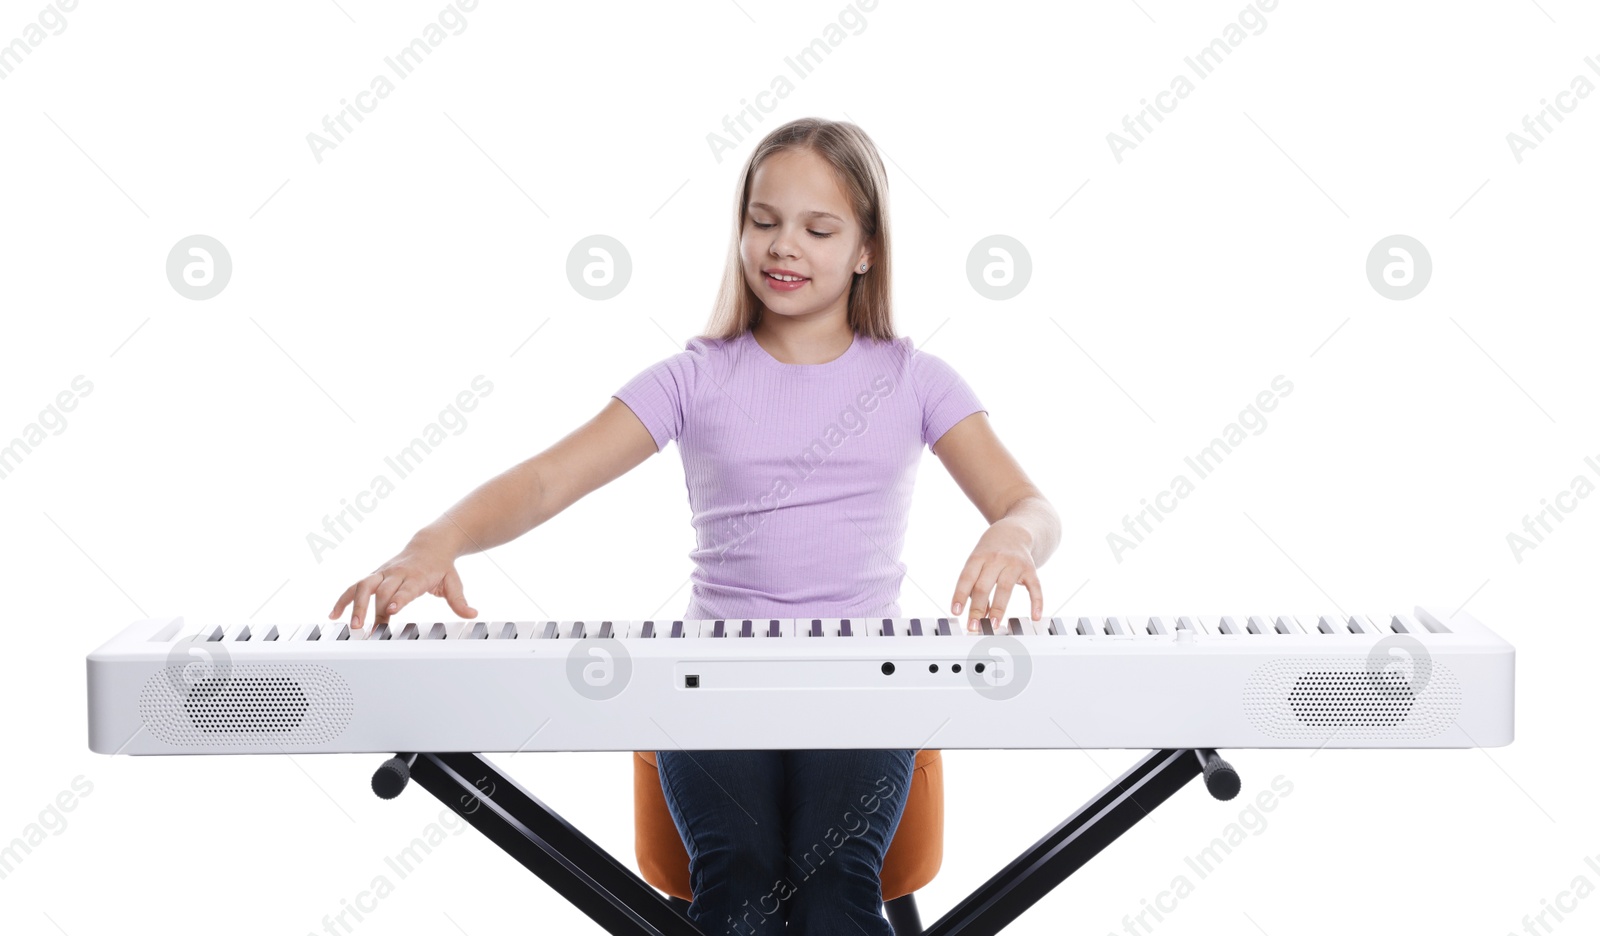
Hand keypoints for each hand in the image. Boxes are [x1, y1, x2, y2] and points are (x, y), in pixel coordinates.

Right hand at [328, 533, 475, 628]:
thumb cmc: (441, 566)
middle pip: (380, 590)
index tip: (392, 610)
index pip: (405, 588)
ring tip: (349, 625)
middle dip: (372, 609)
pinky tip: (334, 614)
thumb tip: (472, 613)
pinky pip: (354, 586)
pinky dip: (343, 599)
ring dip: (353, 605)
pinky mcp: (374, 575)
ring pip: (363, 586)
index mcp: (417, 576)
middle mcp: (397, 573)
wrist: (431, 544)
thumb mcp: (453, 583)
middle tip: (366, 628)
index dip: (398, 598)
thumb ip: (459, 601)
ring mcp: (383, 573)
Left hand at [950, 519, 1041, 632]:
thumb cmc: (992, 549)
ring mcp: (1014, 563)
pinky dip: (1036, 602)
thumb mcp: (978, 560)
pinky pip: (1034, 587)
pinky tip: (1035, 616)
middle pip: (984, 585)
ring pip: (1005, 588)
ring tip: (993, 625)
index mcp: (978, 556)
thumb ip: (977, 584)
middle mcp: (996, 558)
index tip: (956, 612)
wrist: (1016, 530)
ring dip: (998, 609)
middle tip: (973, 627)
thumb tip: (980, 614)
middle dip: (977, 608)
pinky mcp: (1030, 569)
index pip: (967, 577)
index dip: (960, 595)